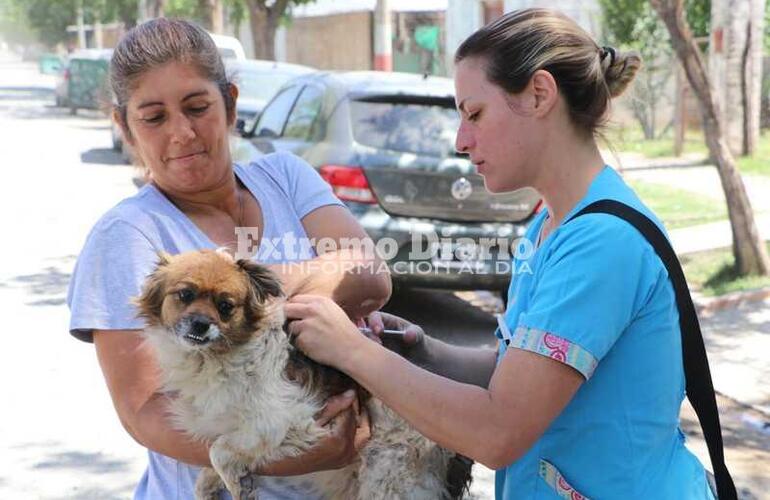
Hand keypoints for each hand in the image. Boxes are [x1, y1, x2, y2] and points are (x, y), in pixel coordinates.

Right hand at [253, 389, 370, 474]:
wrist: (282, 460)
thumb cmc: (293, 436)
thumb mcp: (312, 418)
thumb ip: (334, 406)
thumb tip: (352, 393)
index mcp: (338, 440)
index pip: (350, 412)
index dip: (348, 400)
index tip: (346, 390)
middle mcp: (345, 452)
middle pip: (358, 422)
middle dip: (354, 409)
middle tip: (347, 398)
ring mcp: (345, 459)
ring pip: (362, 434)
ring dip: (357, 421)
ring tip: (348, 410)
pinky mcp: (343, 462)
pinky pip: (357, 444)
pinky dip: (355, 432)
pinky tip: (346, 424)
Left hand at [285, 295, 366, 367]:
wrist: (352, 349)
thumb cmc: (344, 331)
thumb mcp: (332, 310)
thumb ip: (316, 306)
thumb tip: (297, 307)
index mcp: (319, 301)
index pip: (295, 299)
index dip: (294, 307)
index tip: (296, 314)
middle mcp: (312, 310)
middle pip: (287, 309)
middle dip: (289, 317)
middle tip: (296, 325)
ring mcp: (306, 325)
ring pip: (290, 326)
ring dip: (296, 332)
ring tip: (311, 338)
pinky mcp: (303, 339)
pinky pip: (295, 341)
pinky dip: (301, 344)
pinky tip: (314, 346)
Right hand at [363, 311, 427, 361]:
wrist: (419, 360)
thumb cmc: (417, 342)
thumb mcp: (418, 335)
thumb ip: (415, 333)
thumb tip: (409, 336)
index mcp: (384, 321)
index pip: (374, 316)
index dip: (374, 322)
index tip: (379, 331)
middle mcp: (373, 333)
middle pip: (361, 330)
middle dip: (366, 337)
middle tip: (377, 345)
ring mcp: (370, 346)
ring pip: (359, 346)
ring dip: (364, 351)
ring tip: (376, 358)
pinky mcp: (369, 359)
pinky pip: (362, 360)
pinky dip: (364, 362)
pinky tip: (373, 367)